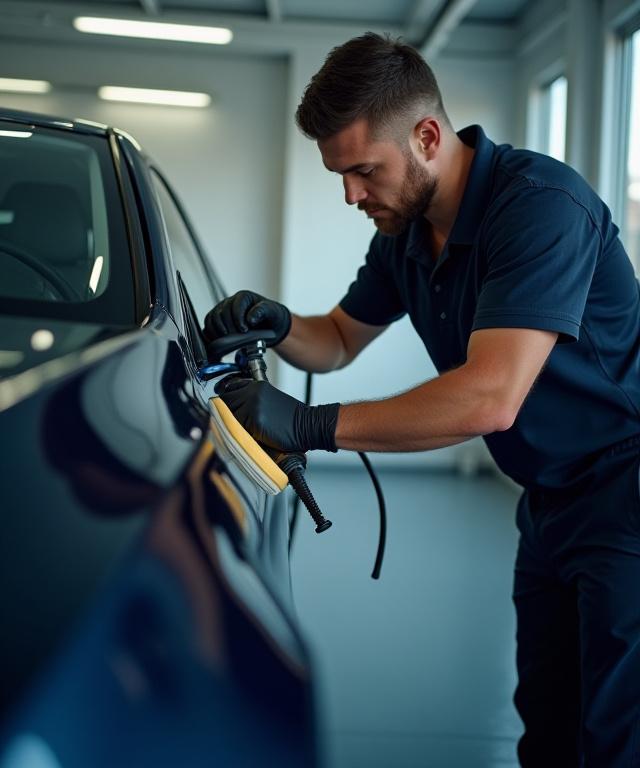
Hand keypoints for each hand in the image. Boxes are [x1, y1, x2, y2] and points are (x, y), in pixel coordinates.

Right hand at [204, 290, 290, 344]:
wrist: (269, 324)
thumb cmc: (270, 316)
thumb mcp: (271, 311)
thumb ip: (262, 311)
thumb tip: (250, 319)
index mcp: (243, 297)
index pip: (235, 306)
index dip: (238, 319)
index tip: (244, 330)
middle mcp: (230, 302)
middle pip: (221, 313)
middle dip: (229, 328)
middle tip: (237, 338)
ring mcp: (222, 311)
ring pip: (212, 319)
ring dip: (218, 332)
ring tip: (228, 342)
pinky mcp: (217, 321)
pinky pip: (208, 326)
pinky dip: (211, 334)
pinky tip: (218, 342)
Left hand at [215, 375, 339, 452]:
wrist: (308, 425)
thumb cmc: (292, 418)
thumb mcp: (270, 401)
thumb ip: (252, 401)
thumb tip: (231, 409)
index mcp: (257, 386)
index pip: (229, 391)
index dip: (226, 402)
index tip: (225, 410)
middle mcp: (252, 393)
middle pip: (225, 403)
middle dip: (227, 414)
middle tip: (235, 424)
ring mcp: (252, 406)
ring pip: (229, 417)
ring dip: (233, 426)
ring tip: (247, 432)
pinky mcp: (254, 421)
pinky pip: (237, 429)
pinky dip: (241, 435)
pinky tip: (252, 436)